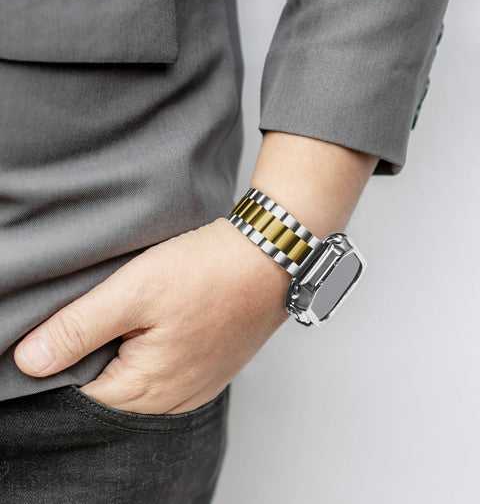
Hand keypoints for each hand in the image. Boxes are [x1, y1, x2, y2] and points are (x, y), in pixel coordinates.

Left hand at [13, 217, 290, 413]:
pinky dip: (161, 348)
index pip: (80, 388)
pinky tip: (171, 318)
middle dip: (105, 348)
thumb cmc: (208, 272)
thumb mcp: (134, 291)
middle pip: (113, 385)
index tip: (92, 312)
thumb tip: (28, 363)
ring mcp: (199, 386)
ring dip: (135, 347)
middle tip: (124, 304)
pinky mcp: (215, 369)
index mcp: (149, 388)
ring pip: (143, 377)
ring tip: (151, 308)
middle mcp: (175, 399)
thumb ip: (78, 328)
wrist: (272, 258)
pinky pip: (172, 371)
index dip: (73, 348)